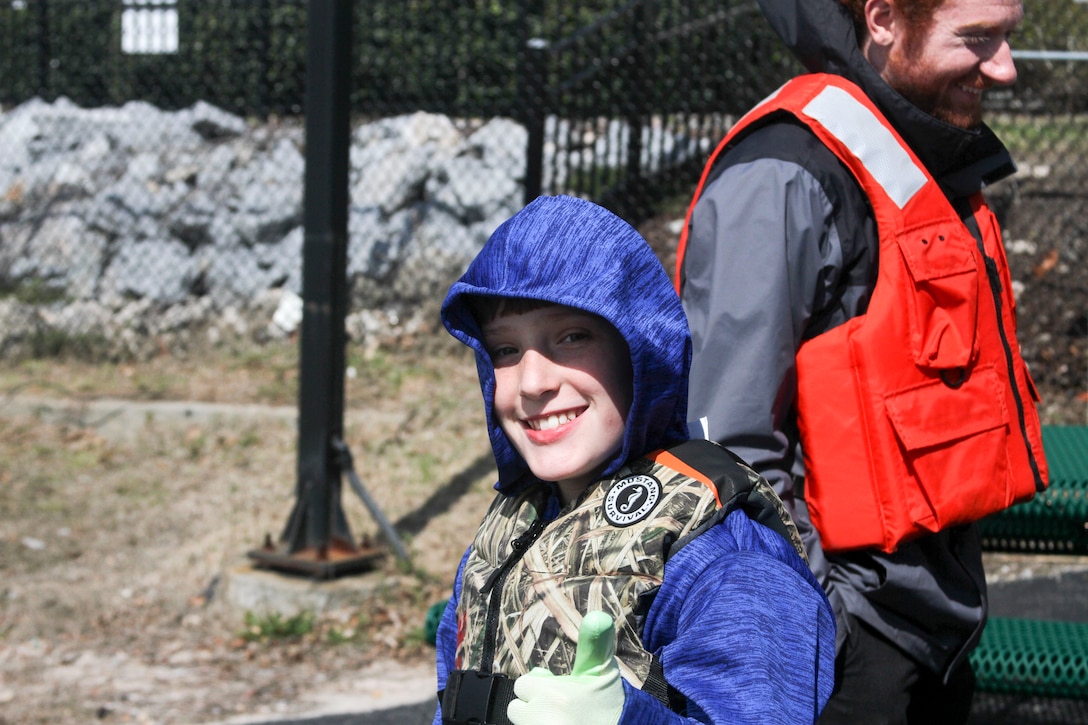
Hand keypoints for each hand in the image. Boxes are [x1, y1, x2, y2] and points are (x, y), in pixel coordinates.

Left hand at [507, 611, 624, 724]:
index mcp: (550, 694)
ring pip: (524, 724)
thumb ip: (595, 643)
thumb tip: (598, 615)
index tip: (560, 693)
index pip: (524, 685)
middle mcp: (538, 718)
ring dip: (537, 722)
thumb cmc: (610, 705)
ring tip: (563, 721)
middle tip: (560, 711)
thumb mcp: (603, 672)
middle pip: (517, 709)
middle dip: (533, 708)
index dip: (541, 687)